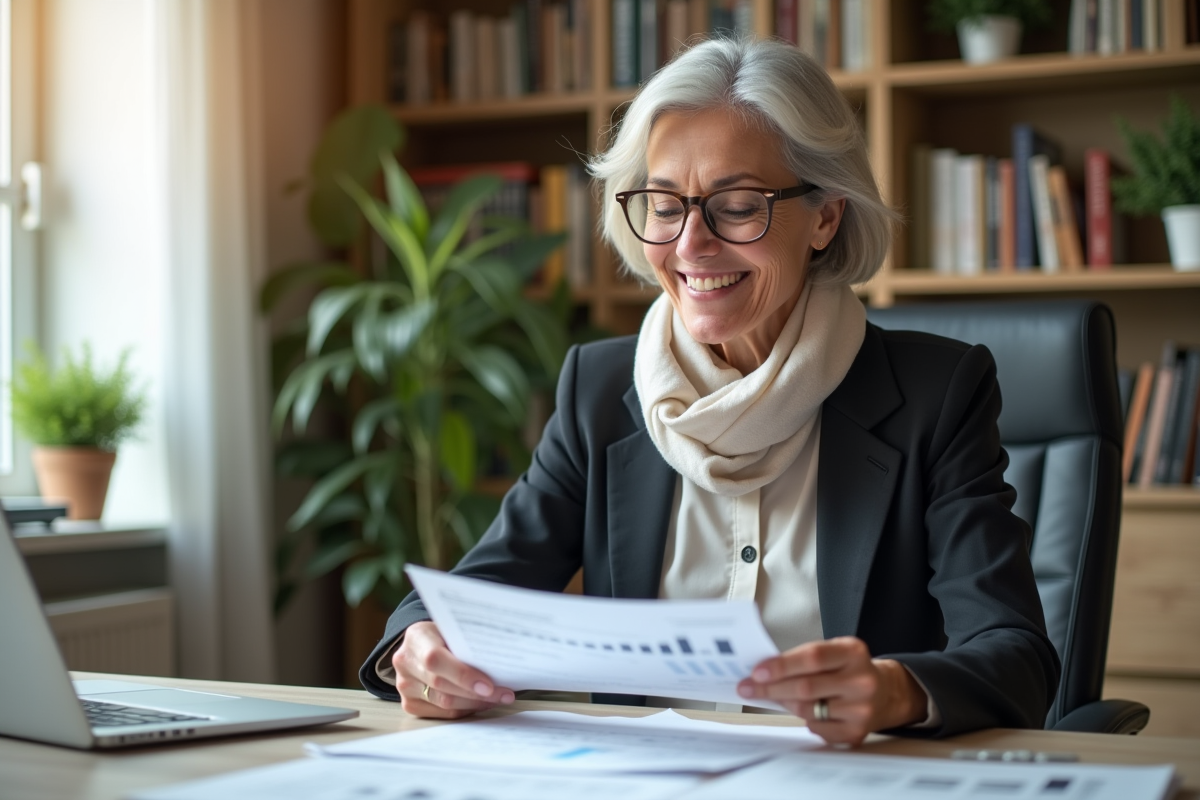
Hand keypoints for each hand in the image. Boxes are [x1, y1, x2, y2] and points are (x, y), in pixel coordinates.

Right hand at [392, 620, 514, 718]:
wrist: (421, 644)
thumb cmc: (443, 635)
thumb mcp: (453, 629)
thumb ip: (467, 643)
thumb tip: (500, 663)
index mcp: (416, 637)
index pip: (436, 659)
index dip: (462, 675)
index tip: (489, 685)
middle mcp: (405, 662)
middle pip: (441, 685)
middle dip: (477, 693)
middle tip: (504, 694)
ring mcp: (404, 685)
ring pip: (444, 703)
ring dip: (475, 703)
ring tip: (497, 698)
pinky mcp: (409, 704)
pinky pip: (442, 713)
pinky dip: (465, 710)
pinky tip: (481, 702)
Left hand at [736, 636, 926, 744]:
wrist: (885, 692)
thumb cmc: (847, 669)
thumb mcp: (833, 652)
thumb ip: (803, 659)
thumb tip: (762, 671)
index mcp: (853, 652)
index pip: (812, 657)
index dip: (781, 665)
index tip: (756, 672)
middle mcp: (862, 680)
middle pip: (806, 687)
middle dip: (770, 688)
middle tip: (746, 688)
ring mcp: (862, 709)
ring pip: (807, 709)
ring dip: (785, 703)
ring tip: (775, 697)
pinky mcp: (857, 732)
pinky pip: (816, 728)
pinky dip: (804, 719)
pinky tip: (804, 711)